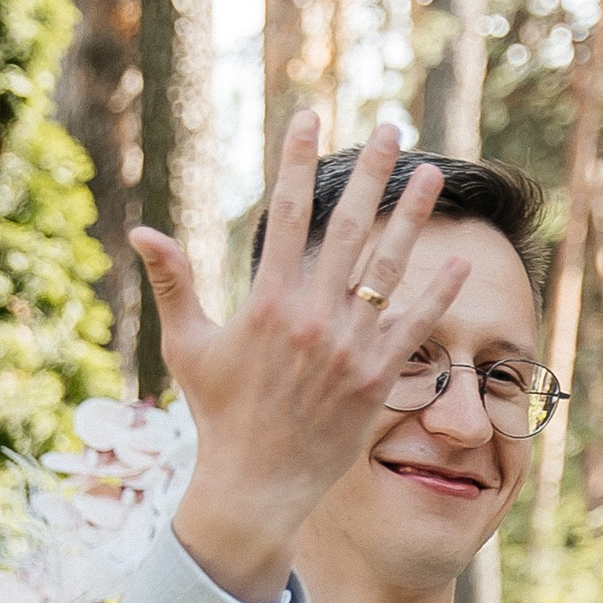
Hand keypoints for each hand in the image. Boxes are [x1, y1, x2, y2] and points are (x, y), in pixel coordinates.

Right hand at [129, 116, 466, 601]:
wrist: (255, 484)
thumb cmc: (218, 413)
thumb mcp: (189, 346)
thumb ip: (174, 283)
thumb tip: (141, 232)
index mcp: (268, 303)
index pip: (285, 215)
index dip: (296, 163)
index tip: (308, 118)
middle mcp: (313, 318)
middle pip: (349, 228)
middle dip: (369, 173)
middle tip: (390, 127)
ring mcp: (350, 347)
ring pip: (389, 268)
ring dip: (412, 217)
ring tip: (430, 174)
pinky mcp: (377, 378)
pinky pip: (414, 326)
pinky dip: (438, 293)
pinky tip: (460, 259)